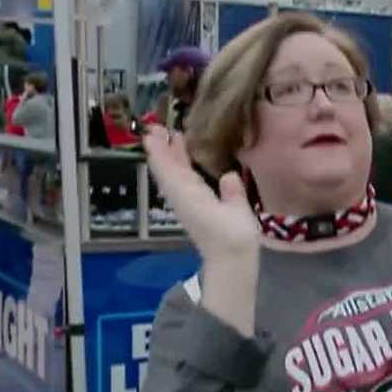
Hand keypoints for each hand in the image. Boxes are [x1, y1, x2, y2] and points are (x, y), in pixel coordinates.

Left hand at [143, 124, 258, 262]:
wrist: (230, 263)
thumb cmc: (235, 238)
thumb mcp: (239, 212)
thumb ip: (232, 191)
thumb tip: (228, 175)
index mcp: (189, 195)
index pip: (169, 169)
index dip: (159, 150)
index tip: (152, 133)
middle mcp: (182, 198)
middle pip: (166, 170)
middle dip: (161, 149)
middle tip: (158, 127)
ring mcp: (185, 204)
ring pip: (171, 176)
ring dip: (169, 157)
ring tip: (171, 138)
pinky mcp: (191, 208)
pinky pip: (178, 183)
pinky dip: (177, 169)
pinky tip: (184, 161)